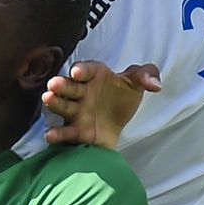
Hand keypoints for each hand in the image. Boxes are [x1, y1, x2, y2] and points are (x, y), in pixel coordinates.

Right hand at [43, 61, 161, 147]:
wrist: (116, 124)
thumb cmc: (121, 97)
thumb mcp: (136, 83)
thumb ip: (147, 75)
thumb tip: (155, 84)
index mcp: (94, 75)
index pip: (86, 70)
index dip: (81, 70)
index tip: (77, 72)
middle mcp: (82, 92)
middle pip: (70, 87)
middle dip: (62, 85)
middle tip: (54, 84)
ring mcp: (77, 111)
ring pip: (64, 106)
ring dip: (55, 103)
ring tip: (48, 99)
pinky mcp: (76, 130)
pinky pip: (65, 131)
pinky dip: (57, 133)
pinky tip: (50, 134)